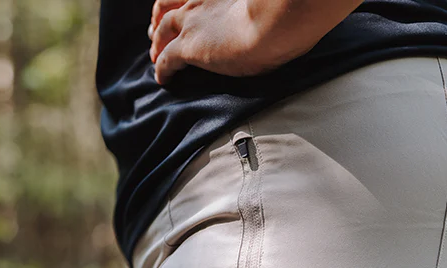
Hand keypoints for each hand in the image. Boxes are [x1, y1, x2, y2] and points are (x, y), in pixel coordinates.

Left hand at [148, 0, 364, 84]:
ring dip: (157, 47)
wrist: (277, 21)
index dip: (181, 6)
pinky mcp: (190, 48)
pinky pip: (166, 60)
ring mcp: (192, 25)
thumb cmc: (284, 14)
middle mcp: (201, 4)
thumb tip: (289, 21)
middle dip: (160, 24)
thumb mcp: (273, 10)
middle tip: (157, 37)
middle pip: (167, 9)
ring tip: (157, 61)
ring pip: (161, 34)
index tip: (179, 15)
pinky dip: (162, 70)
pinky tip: (163, 81)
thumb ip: (270, 14)